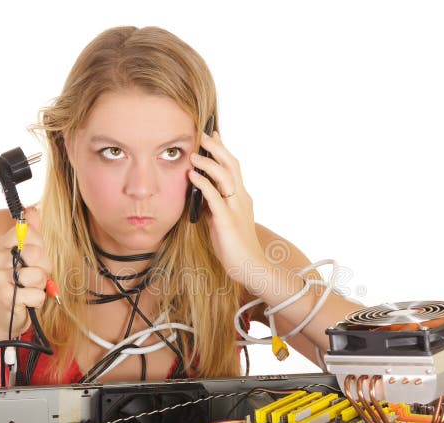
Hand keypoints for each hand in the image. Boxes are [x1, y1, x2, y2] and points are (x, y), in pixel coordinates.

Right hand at [0, 207, 51, 336]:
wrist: (5, 315)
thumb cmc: (20, 283)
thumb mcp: (28, 256)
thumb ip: (32, 233)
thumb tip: (31, 209)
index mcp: (1, 245)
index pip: (30, 233)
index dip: (40, 247)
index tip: (34, 258)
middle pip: (37, 254)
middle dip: (44, 268)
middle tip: (35, 277)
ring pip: (38, 276)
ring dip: (40, 286)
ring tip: (29, 289)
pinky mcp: (4, 298)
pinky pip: (36, 295)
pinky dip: (37, 300)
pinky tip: (26, 302)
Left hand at [188, 131, 265, 284]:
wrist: (251, 267)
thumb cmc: (235, 247)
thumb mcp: (222, 221)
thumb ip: (214, 206)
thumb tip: (199, 194)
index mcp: (242, 198)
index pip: (234, 167)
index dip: (224, 150)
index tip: (214, 135)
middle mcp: (241, 198)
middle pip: (232, 165)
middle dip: (217, 148)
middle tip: (204, 134)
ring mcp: (236, 208)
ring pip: (225, 177)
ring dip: (208, 163)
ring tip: (194, 154)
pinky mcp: (227, 220)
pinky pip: (214, 197)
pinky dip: (203, 184)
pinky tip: (192, 176)